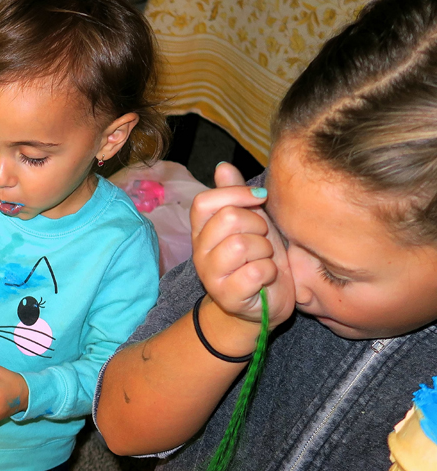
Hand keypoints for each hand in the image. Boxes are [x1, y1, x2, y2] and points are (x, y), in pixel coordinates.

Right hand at [191, 163, 293, 334]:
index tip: (260, 200)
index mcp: (202, 230)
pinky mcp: (227, 296)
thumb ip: (236, 195)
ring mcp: (210, 275)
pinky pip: (256, 271)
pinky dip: (269, 272)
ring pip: (242, 245)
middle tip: (262, 239)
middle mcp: (199, 251)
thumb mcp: (251, 222)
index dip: (236, 194)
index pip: (205, 201)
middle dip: (257, 225)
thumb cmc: (258, 259)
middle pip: (228, 219)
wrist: (263, 304)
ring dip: (265, 250)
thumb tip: (222, 166)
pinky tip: (266, 277)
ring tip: (264, 259)